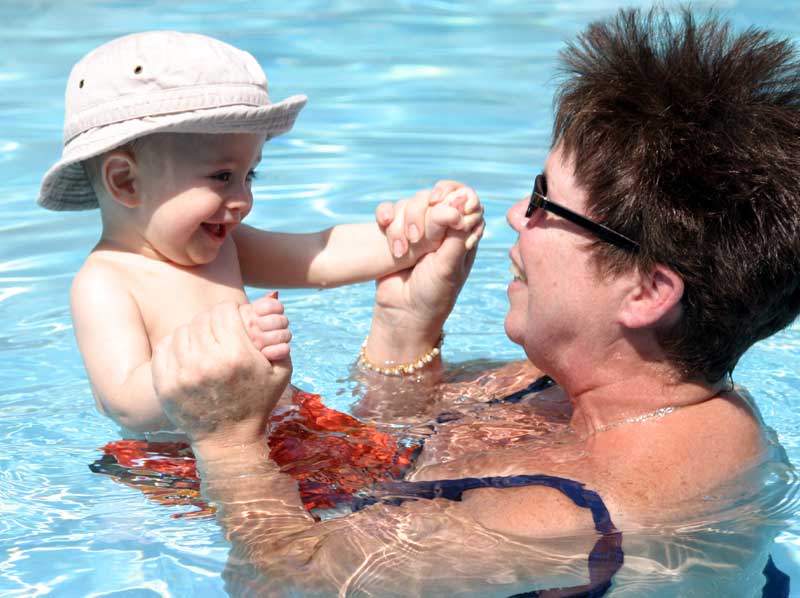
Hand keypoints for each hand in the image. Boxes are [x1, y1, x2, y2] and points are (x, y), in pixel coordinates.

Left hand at [152, 301, 291, 447]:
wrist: (229, 439)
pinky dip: (175, 344)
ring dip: (194, 331)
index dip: (230, 310)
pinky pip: (165, 347)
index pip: (225, 311)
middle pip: (203, 318)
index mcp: (237, 356)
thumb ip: (280, 338)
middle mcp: (208, 363)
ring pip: (183, 330)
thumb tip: (272, 304)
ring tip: (204, 342)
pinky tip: (188, 352)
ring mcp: (183, 374)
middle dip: (213, 319)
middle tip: (219, 329)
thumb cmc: (258, 402)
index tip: (233, 317)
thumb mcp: (281, 372)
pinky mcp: (165, 384)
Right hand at [366, 183, 483, 362]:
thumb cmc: (432, 295)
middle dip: (421, 212)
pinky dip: (385, 216)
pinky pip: (389, 211)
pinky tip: (383, 226)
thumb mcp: (448, 267)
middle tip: (417, 238)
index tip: (438, 201)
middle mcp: (442, 228)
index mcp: (464, 234)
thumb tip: (461, 202)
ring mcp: (418, 229)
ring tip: (401, 251)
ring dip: (401, 222)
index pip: (465, 197)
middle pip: (434, 197)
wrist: (401, 313)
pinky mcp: (395, 233)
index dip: (452, 192)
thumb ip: (456, 235)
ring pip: (410, 203)